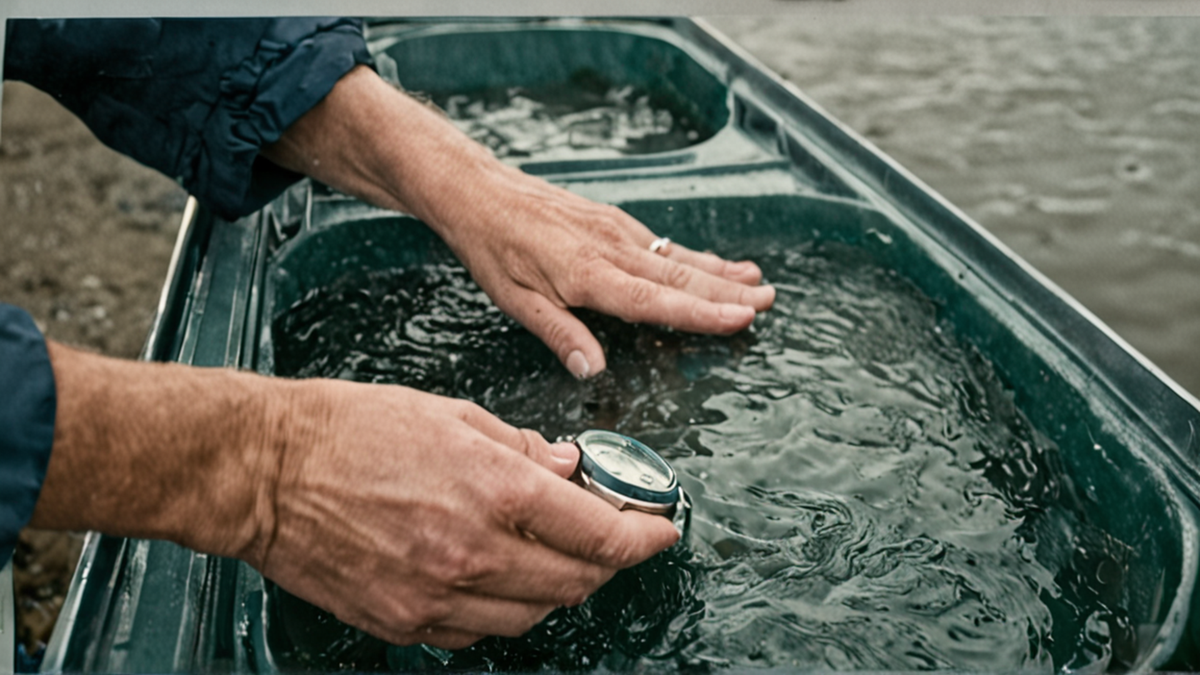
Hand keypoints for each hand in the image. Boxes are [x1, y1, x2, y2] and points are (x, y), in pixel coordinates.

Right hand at [32, 344, 678, 648]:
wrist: (263, 473)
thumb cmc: (351, 428)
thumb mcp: (451, 414)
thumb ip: (522, 447)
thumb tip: (570, 469)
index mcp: (493, 489)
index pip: (599, 532)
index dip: (643, 534)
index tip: (662, 529)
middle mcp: (473, 552)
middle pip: (576, 582)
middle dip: (606, 563)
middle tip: (612, 538)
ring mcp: (437, 596)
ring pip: (533, 616)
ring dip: (559, 590)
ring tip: (555, 558)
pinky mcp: (404, 622)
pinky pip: (479, 633)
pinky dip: (505, 611)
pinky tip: (500, 581)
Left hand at [419, 162, 775, 378]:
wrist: (479, 190)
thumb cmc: (492, 247)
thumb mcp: (515, 300)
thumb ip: (560, 334)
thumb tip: (595, 371)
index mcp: (589, 275)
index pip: (656, 301)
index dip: (702, 313)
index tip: (741, 319)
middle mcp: (612, 249)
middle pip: (681, 277)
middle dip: (730, 293)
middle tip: (770, 304)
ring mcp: (616, 231)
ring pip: (679, 257)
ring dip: (722, 273)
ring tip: (760, 284)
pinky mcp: (613, 220)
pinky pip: (664, 243)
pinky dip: (696, 256)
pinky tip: (715, 264)